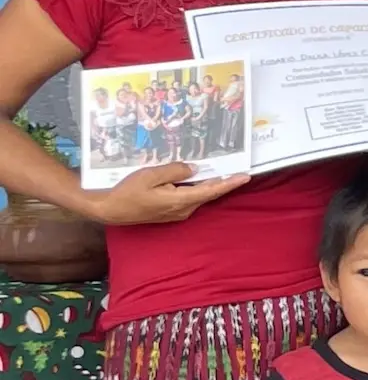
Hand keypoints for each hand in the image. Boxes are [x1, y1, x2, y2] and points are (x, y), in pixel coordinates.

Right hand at [81, 164, 249, 224]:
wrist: (109, 209)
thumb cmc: (127, 191)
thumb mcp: (150, 175)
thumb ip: (175, 171)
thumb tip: (195, 169)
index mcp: (180, 201)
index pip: (211, 190)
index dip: (229, 183)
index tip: (246, 176)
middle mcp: (183, 210)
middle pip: (207, 193)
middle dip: (221, 180)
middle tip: (235, 167)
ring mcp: (177, 213)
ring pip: (198, 195)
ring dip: (207, 184)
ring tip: (217, 168)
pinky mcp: (171, 213)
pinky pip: (189, 198)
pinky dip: (195, 188)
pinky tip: (195, 178)